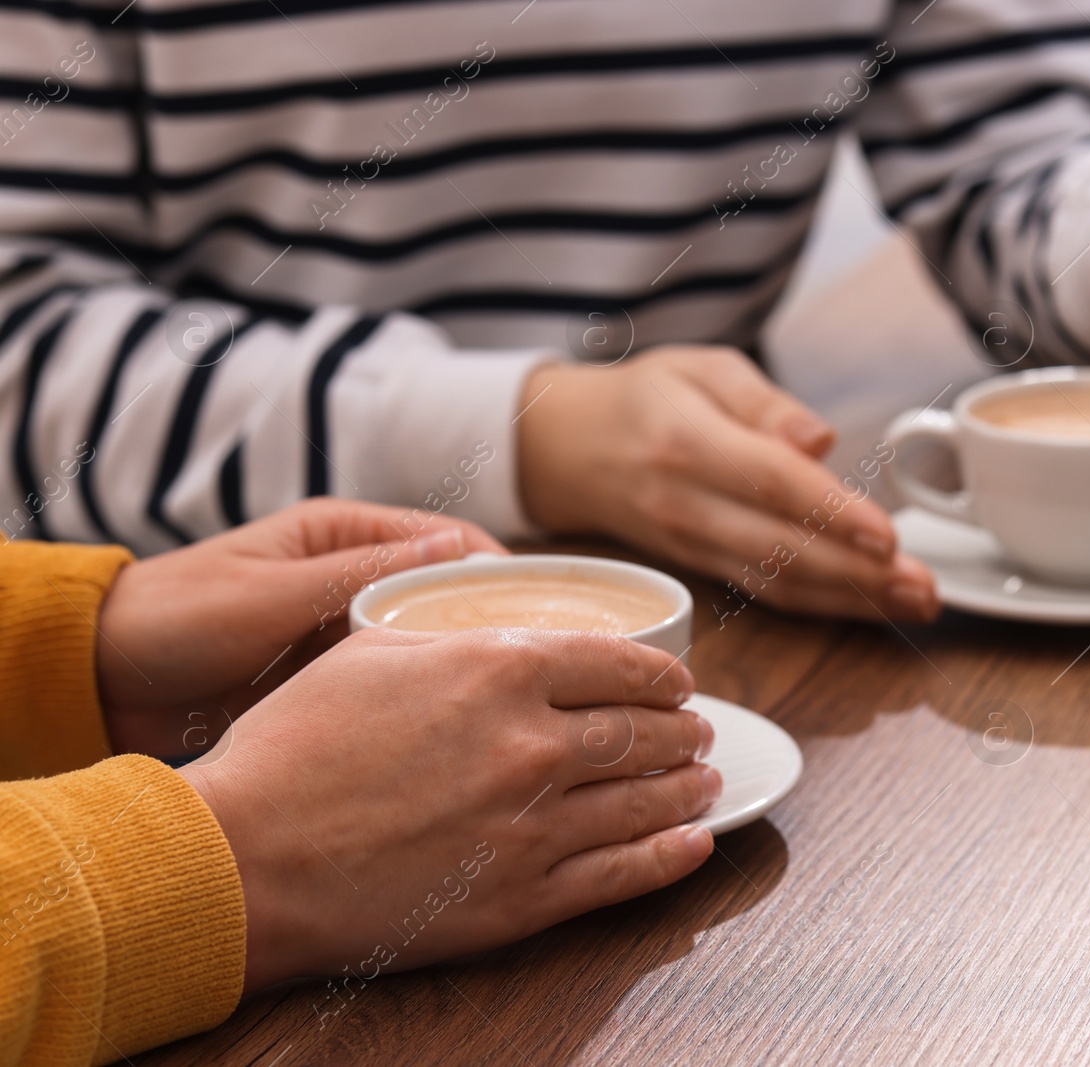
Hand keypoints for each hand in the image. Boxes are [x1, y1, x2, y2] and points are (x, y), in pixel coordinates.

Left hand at [96, 498, 505, 756]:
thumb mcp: (271, 594)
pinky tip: (453, 734)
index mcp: (343, 535)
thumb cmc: (175, 617)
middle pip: (446, 598)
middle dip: (490, 628)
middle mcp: (353, 579)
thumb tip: (455, 549)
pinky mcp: (330, 684)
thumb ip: (359, 573)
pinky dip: (422, 707)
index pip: (447, 542)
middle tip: (538, 673)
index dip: (498, 574)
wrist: (99, 684)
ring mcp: (344, 634)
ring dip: (459, 672)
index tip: (541, 613)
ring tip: (507, 708)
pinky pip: (392, 690)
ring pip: (426, 648)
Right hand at [178, 627, 717, 992]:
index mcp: (499, 671)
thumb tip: (511, 635)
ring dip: (687, 787)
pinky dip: (669, 856)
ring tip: (706, 780)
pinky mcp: (521, 899)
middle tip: (698, 731)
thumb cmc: (293, 747)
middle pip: (640, 732)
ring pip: (643, 801)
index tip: (679, 683)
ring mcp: (532, 825)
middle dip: (682, 730)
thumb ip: (459, 636)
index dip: (662, 676)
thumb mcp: (375, 652)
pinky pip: (621, 874)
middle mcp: (530, 744)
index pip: (618, 665)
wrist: (244, 857)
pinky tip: (694, 842)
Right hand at [515, 346, 938, 620]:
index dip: (831, 513)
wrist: (568, 451)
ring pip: (778, 582)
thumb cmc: (647, 398)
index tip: (888, 535)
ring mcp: (692, 546)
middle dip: (857, 574)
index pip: (769, 483)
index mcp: (686, 442)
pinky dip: (823, 605)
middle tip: (922, 586)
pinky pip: (767, 593)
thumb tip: (819, 441)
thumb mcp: (701, 367)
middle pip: (779, 548)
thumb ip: (764, 402)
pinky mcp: (703, 569)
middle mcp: (687, 505)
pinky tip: (873, 607)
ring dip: (852, 600)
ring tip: (915, 603)